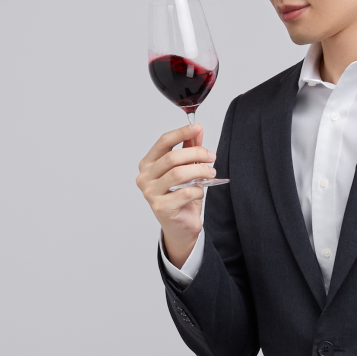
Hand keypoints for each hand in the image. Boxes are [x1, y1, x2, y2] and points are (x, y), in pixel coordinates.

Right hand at [136, 123, 216, 268]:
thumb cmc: (181, 196)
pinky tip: (200, 191)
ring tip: (210, 173)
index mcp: (148, 164)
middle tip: (212, 156)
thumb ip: (189, 149)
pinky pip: (185, 192)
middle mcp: (145, 178)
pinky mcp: (161, 208)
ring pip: (178, 174)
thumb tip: (197, 130)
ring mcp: (150, 194)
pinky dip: (198, 189)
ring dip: (200, 171)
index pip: (163, 142)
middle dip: (196, 153)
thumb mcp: (186, 169)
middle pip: (172, 157)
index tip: (197, 127)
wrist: (181, 227)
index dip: (182, 132)